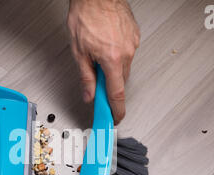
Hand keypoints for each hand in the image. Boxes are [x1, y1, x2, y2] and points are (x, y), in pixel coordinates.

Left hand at [67, 0, 139, 123]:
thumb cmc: (86, 15)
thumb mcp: (78, 51)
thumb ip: (85, 77)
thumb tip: (88, 95)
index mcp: (112, 59)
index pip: (117, 94)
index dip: (117, 110)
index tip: (116, 119)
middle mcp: (126, 52)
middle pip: (120, 81)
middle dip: (110, 86)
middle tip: (97, 84)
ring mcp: (132, 43)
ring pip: (124, 66)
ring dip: (113, 69)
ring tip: (98, 56)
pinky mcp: (135, 35)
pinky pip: (127, 53)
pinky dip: (118, 56)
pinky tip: (107, 46)